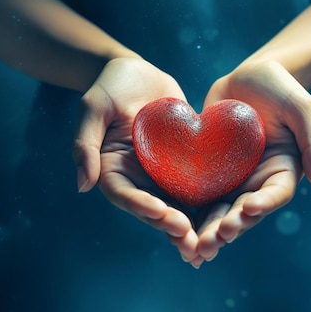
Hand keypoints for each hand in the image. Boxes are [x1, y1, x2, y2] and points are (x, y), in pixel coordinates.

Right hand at [72, 58, 200, 263]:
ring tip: (209, 239)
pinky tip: (228, 211)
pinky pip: (197, 182)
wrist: (138, 71)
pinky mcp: (183, 163)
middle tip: (190, 238)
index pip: (125, 195)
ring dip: (192, 223)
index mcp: (112, 170)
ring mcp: (161, 173)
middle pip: (153, 207)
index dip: (141, 206)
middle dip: (171, 224)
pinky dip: (210, 199)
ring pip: (177, 203)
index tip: (160, 213)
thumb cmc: (109, 86)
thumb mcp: (93, 108)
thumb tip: (82, 186)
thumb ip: (84, 145)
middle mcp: (137, 178)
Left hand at [194, 61, 310, 264]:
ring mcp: (233, 178)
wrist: (248, 76)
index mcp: (283, 170)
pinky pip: (199, 195)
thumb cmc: (280, 87)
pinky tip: (174, 229)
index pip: (275, 194)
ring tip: (194, 248)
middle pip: (245, 212)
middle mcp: (258, 181)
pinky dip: (189, 213)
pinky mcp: (210, 172)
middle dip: (230, 228)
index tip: (247, 209)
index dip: (263, 205)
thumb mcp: (301, 109)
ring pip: (221, 211)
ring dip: (209, 230)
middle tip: (213, 241)